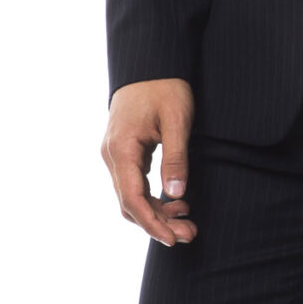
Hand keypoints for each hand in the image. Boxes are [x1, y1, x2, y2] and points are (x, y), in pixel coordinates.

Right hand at [102, 79, 197, 244]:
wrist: (149, 64)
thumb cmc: (165, 88)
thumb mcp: (177, 120)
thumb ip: (175, 158)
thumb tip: (175, 193)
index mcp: (122, 149)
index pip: (132, 198)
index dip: (152, 223)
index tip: (173, 239)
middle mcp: (112, 155)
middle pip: (129, 203)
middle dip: (158, 224)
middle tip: (189, 234)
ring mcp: (115, 155)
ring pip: (131, 197)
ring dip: (156, 213)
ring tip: (187, 222)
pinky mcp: (123, 153)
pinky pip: (134, 185)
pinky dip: (152, 199)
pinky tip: (176, 202)